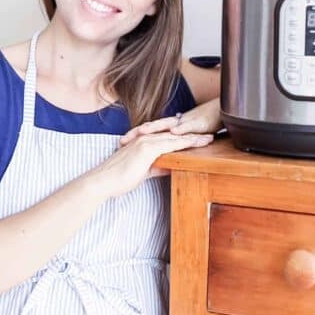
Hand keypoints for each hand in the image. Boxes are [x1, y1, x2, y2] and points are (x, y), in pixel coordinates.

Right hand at [89, 129, 213, 199]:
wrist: (104, 181)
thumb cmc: (119, 177)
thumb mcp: (143, 171)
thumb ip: (157, 166)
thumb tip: (170, 166)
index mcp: (144, 142)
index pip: (169, 138)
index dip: (185, 137)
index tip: (199, 138)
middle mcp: (146, 138)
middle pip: (175, 135)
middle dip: (193, 134)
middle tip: (210, 133)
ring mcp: (146, 141)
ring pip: (176, 138)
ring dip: (194, 137)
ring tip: (209, 138)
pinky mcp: (147, 148)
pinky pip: (170, 144)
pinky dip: (185, 143)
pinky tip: (196, 143)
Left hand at [119, 98, 221, 145]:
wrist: (222, 111)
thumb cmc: (205, 123)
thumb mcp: (186, 137)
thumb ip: (173, 145)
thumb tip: (163, 157)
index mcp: (171, 126)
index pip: (150, 131)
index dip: (135, 136)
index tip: (120, 142)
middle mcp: (176, 122)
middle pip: (154, 126)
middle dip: (138, 132)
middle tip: (123, 140)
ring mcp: (187, 121)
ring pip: (168, 124)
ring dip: (155, 128)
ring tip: (143, 133)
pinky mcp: (199, 122)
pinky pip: (189, 126)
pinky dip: (181, 129)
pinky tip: (174, 133)